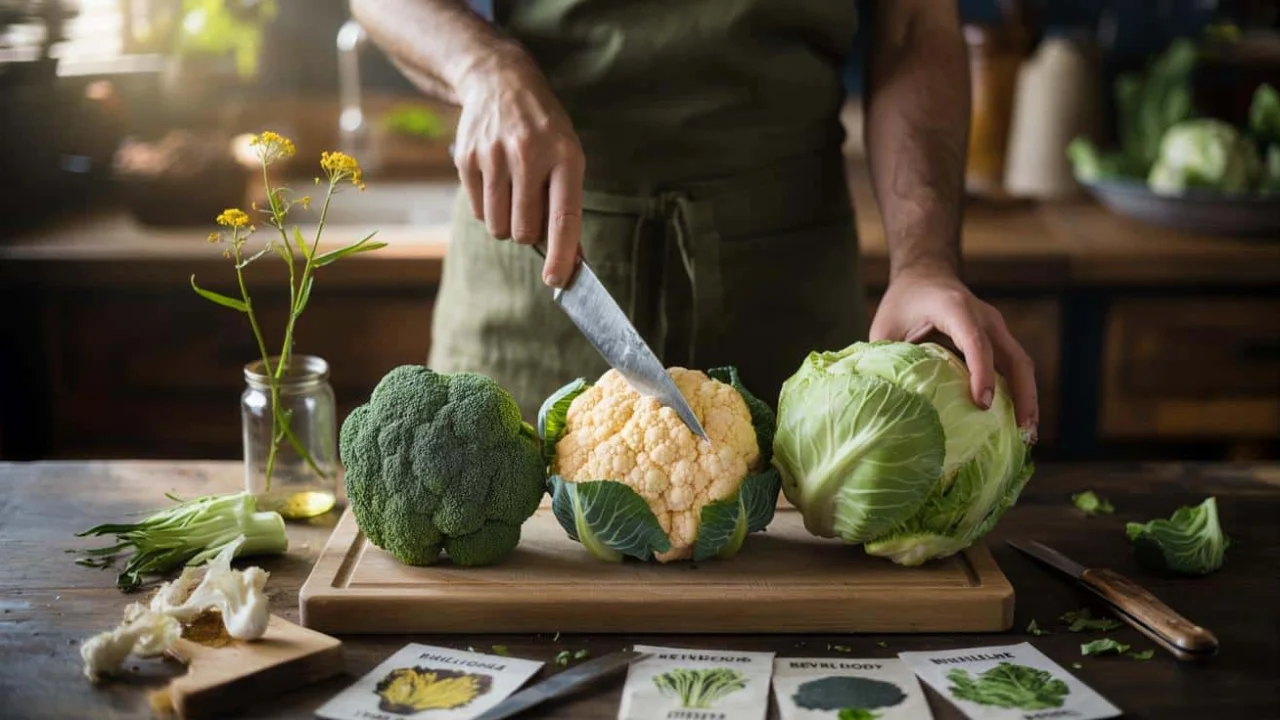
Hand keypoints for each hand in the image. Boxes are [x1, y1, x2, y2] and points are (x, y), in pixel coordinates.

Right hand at [452, 51, 583, 287]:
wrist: (501, 82)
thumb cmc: (544, 130)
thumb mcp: (567, 156)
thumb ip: (568, 205)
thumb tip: (573, 260)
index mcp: (564, 156)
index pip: (564, 217)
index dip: (560, 254)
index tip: (557, 280)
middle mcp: (529, 155)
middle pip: (524, 230)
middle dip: (528, 234)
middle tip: (530, 211)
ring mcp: (494, 156)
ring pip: (498, 227)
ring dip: (506, 225)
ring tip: (513, 196)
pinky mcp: (466, 158)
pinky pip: (479, 211)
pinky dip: (488, 209)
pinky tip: (495, 181)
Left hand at [870, 267, 1038, 440]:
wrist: (926, 275)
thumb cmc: (903, 302)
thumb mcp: (885, 327)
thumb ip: (885, 359)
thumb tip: (887, 400)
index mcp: (955, 309)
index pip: (976, 343)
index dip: (982, 373)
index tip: (983, 404)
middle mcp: (984, 317)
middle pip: (1015, 357)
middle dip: (1023, 394)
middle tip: (1023, 431)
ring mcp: (996, 327)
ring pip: (1021, 364)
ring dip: (1028, 398)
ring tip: (1028, 434)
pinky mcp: (998, 338)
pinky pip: (1014, 366)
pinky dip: (1018, 391)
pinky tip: (1015, 420)